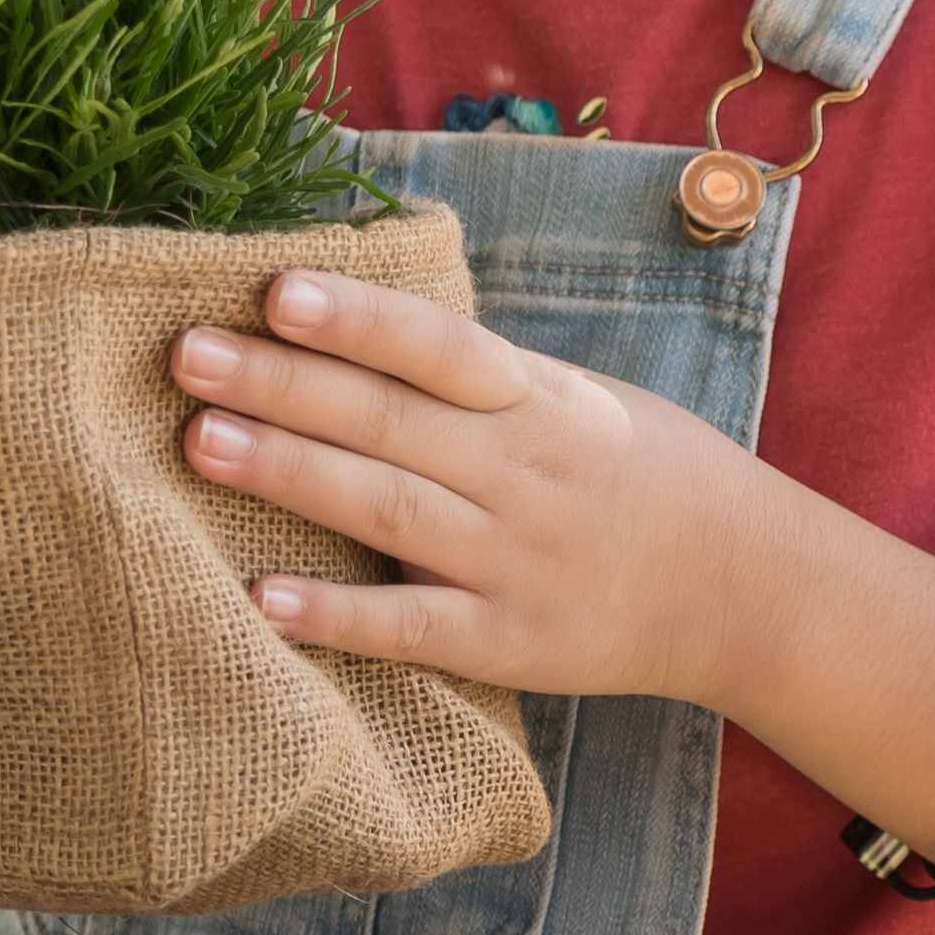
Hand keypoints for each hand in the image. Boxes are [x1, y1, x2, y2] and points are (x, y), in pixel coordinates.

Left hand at [173, 269, 768, 702]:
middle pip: (389, 422)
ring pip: (388, 511)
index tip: (276, 290)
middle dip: (283, 383)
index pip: (441, 350)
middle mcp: (527, 476)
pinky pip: (412, 628)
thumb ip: (483, 385)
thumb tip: (361, 336)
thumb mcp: (586, 404)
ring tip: (199, 440)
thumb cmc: (647, 479)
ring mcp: (516, 562)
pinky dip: (338, 615)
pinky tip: (262, 598)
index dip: (361, 319)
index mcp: (544, 405)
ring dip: (289, 474)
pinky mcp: (509, 645)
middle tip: (186, 354)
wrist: (748, 589)